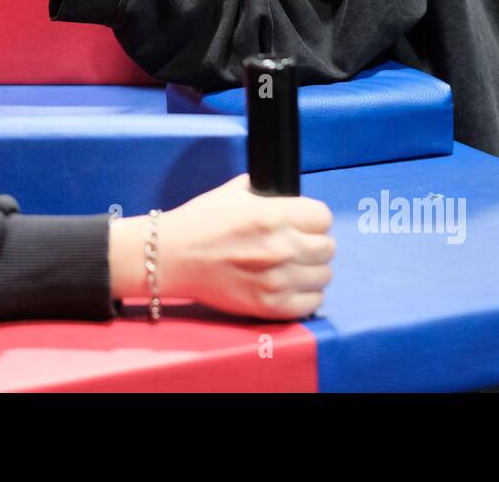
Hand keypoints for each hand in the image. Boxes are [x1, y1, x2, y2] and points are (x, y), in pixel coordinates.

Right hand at [109, 175, 334, 319]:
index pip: (323, 217)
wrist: (170, 258)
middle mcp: (281, 247)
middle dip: (314, 243)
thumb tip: (286, 197)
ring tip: (292, 267)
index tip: (303, 223)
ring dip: (311, 270)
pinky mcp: (270, 306)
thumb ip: (264, 193)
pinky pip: (312, 303)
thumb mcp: (233, 192)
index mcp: (273, 216)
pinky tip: (290, 286)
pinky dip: (305, 295)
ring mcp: (278, 280)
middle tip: (297, 245)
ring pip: (323, 276)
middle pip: (328, 247)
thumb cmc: (199, 222)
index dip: (313, 218)